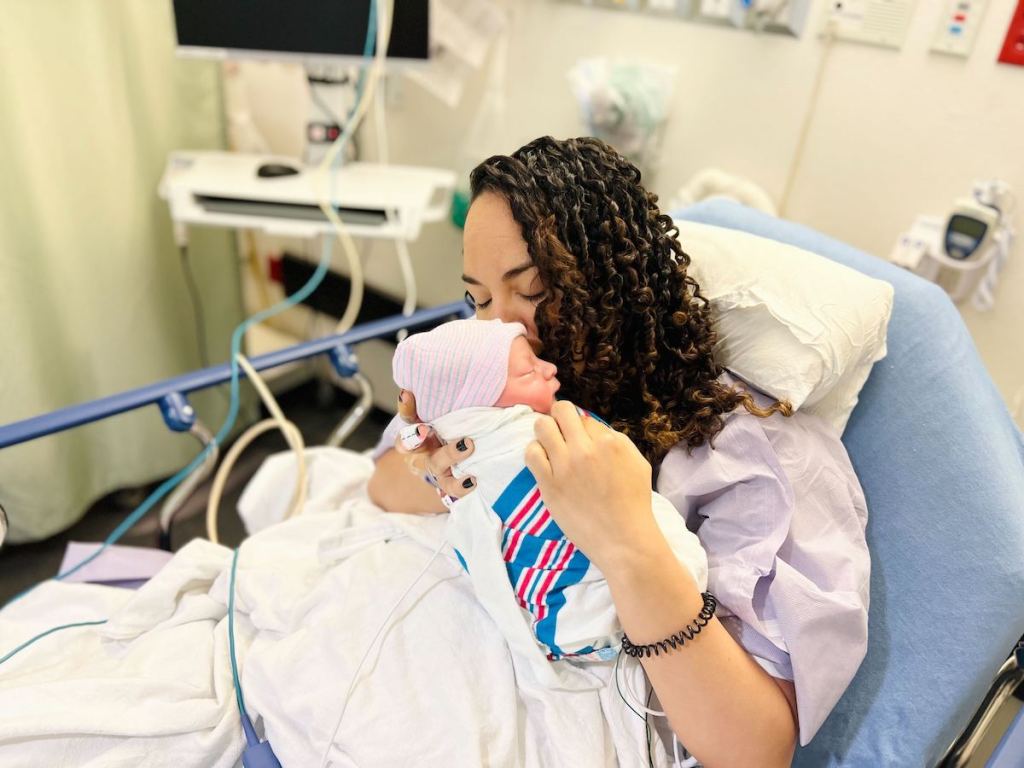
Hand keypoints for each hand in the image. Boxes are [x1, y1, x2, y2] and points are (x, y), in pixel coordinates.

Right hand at [394, 390, 476, 499]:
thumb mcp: (469, 411)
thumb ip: (471, 396)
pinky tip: (473, 479)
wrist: (482, 463)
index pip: (409, 414)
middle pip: (411, 442)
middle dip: (415, 436)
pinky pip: (451, 488)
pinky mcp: (451, 483)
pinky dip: (460, 485)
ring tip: (468, 445)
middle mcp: (428, 447)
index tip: (408, 394)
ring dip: (448, 454)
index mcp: (428, 426)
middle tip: (426, 429)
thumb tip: (498, 363)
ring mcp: (438, 467)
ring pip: (434, 464)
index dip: (405, 406)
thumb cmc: (475, 430)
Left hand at [525, 401, 661, 572]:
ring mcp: (565, 466)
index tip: (581, 439)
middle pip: (561, 411)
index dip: (581, 426)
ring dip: (545, 431)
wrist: (623, 540)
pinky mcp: (549, 484)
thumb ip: (615, 441)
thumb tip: (592, 429)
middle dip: (560, 417)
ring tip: (549, 445)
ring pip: (542, 426)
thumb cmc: (634, 503)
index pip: (585, 417)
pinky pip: (531, 453)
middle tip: (560, 430)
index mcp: (610, 442)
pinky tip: (543, 461)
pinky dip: (535, 452)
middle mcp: (586, 449)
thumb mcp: (637, 463)